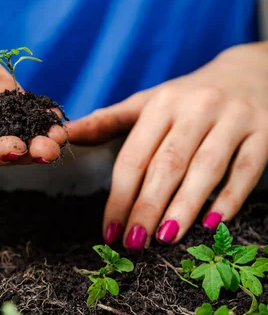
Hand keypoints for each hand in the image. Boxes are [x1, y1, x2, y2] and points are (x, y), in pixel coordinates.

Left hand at [68, 44, 267, 246]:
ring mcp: (233, 119)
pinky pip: (247, 168)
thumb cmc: (189, 95)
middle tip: (133, 243)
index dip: (120, 195)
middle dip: (147, 207)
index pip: (135, 155)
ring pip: (206, 167)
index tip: (108, 231)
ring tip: (166, 238)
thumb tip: (65, 135)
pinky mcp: (264, 131)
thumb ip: (109, 120)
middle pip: (167, 164)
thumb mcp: (149, 101)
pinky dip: (231, 197)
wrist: (250, 71)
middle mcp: (196, 108)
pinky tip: (214, 225)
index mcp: (162, 103)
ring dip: (184, 206)